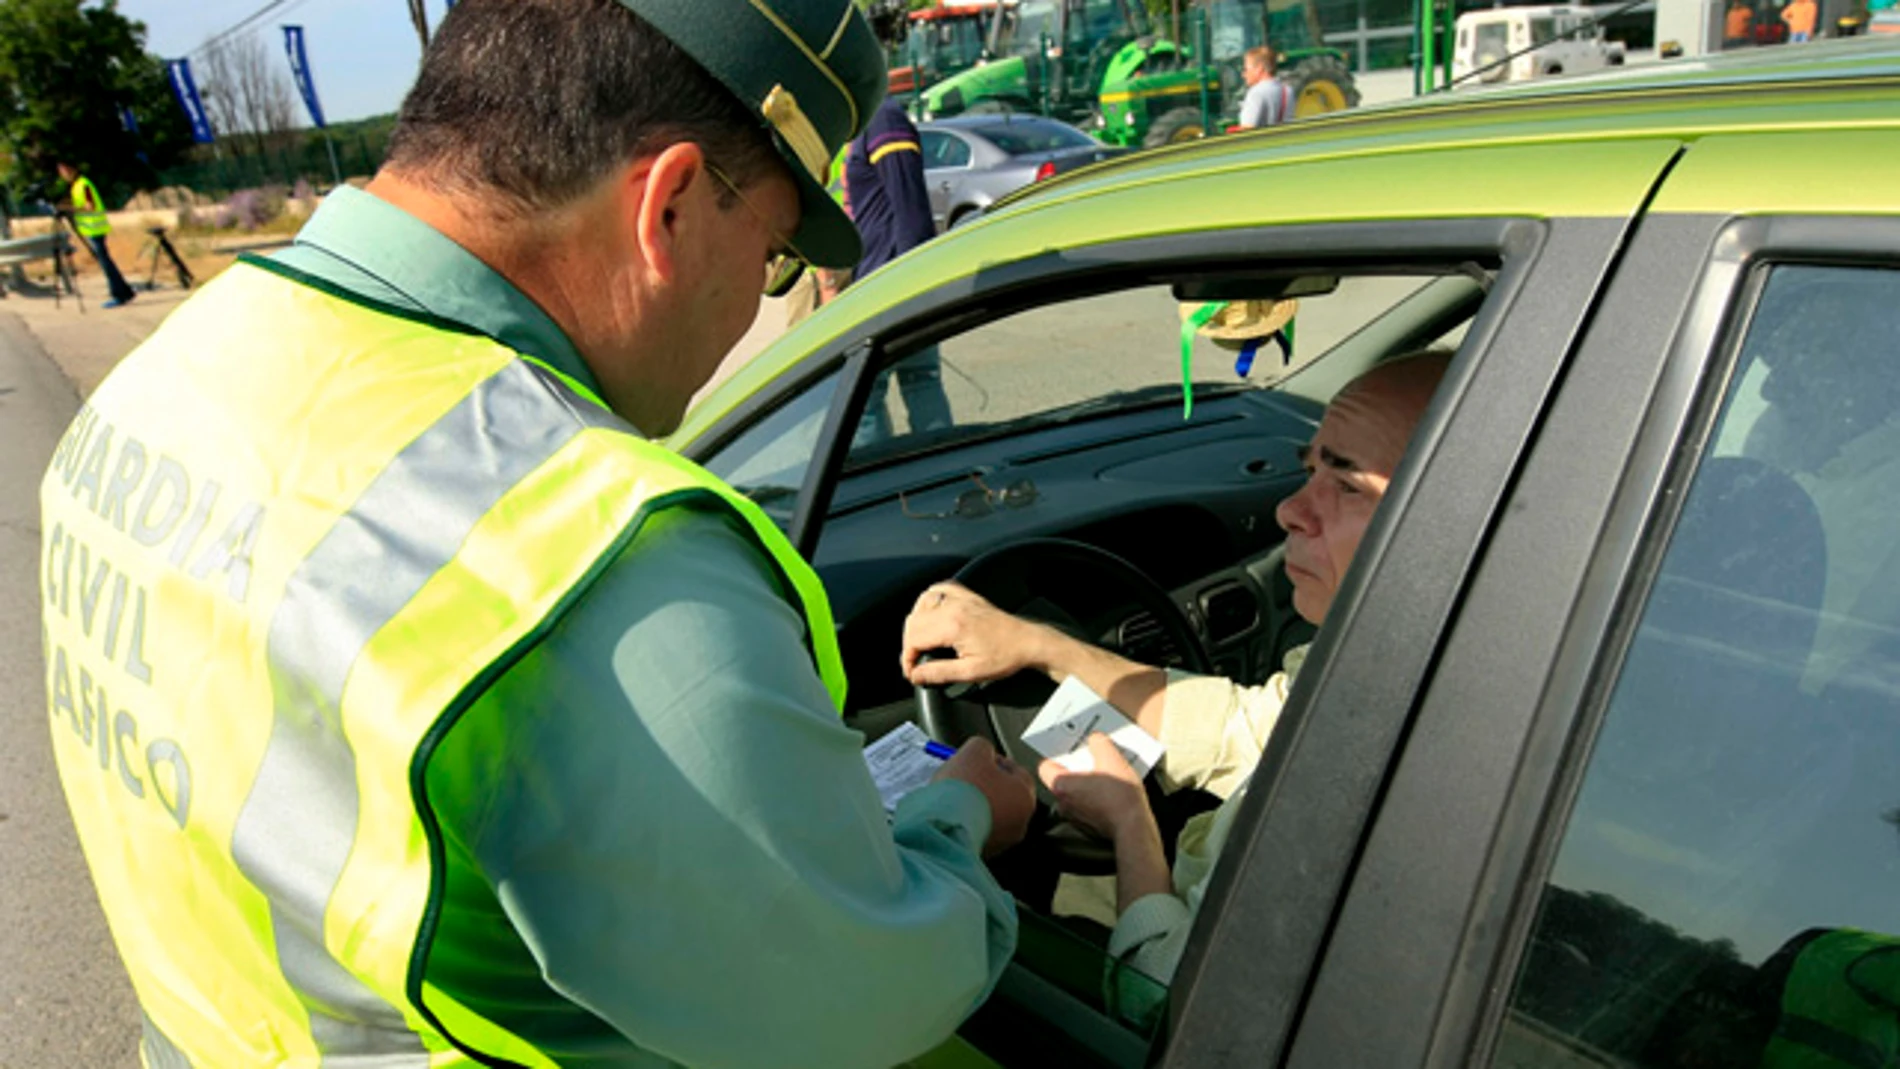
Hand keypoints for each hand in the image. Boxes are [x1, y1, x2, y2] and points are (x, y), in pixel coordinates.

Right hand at [901, 582, 1054, 685]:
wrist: (1027, 642)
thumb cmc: (1005, 656)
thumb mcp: (971, 672)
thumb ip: (939, 673)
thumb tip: (916, 675)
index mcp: (953, 625)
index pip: (914, 639)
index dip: (907, 658)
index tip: (912, 672)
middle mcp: (953, 607)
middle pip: (913, 622)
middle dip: (909, 645)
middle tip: (916, 662)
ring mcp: (960, 598)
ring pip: (921, 605)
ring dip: (916, 625)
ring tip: (922, 643)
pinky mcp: (966, 595)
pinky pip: (937, 590)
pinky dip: (928, 602)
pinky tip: (930, 615)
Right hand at [934, 737, 1036, 855]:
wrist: (943, 825)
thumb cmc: (963, 790)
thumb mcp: (974, 751)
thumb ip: (983, 747)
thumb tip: (983, 751)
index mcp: (1025, 796)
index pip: (1017, 772)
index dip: (997, 761)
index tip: (981, 759)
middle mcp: (1019, 822)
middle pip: (1005, 795)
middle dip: (987, 784)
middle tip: (967, 776)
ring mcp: (1001, 841)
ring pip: (990, 814)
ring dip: (976, 804)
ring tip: (955, 796)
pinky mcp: (982, 852)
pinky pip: (976, 830)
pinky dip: (967, 821)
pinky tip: (951, 813)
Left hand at [1039, 734, 1154, 842]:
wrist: (1133, 826)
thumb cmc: (1119, 797)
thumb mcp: (1112, 757)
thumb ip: (1099, 742)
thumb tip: (1095, 740)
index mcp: (1061, 785)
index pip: (1045, 766)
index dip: (1059, 755)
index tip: (1070, 751)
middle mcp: (1063, 803)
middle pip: (1064, 778)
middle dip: (1079, 768)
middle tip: (1094, 759)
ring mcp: (1075, 817)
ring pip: (1077, 793)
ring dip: (1089, 784)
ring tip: (1108, 775)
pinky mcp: (1089, 826)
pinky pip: (1088, 805)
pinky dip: (1097, 798)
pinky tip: (1113, 791)